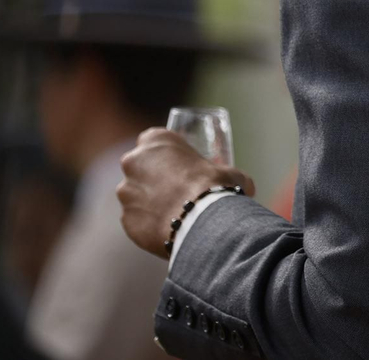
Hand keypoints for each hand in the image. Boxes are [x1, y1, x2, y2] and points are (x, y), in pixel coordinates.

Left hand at [117, 127, 255, 257]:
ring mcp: (126, 192)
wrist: (202, 221)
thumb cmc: (217, 187)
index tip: (180, 164)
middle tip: (176, 189)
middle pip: (139, 167)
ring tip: (175, 213)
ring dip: (150, 202)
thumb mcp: (229, 171)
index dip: (167, 153)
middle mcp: (133, 162)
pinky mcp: (125, 219)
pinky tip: (170, 228)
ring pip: (135, 195)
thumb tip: (243, 186)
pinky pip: (136, 219)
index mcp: (156, 140)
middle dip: (153, 177)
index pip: (153, 140)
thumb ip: (225, 173)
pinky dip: (149, 223)